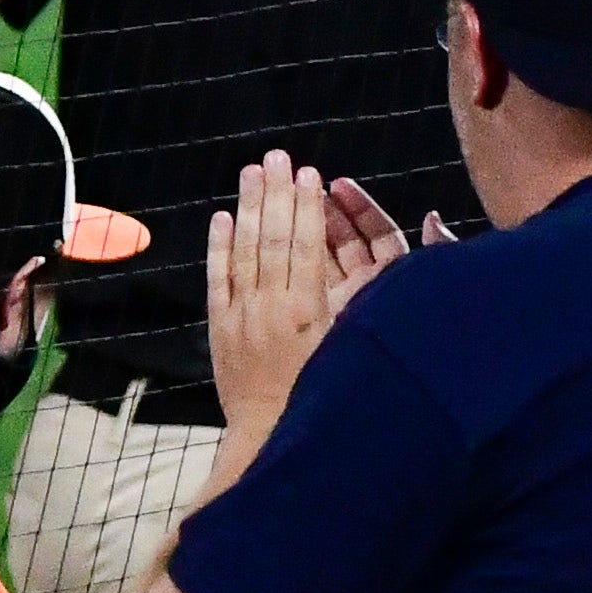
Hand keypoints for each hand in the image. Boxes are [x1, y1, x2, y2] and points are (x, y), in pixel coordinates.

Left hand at [205, 151, 421, 429]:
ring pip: (244, 250)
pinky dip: (218, 246)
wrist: (268, 437)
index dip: (308, 206)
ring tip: (252, 171)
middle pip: (275, 238)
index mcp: (308, 310)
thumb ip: (356, 308)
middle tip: (278, 155)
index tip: (310, 173)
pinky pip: (218, 278)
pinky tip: (222, 217)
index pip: (307, 245)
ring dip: (248, 207)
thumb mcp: (346, 351)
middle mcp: (272, 306)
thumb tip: (373, 267)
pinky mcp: (221, 327)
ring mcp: (242, 314)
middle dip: (278, 193)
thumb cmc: (320, 396)